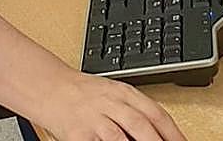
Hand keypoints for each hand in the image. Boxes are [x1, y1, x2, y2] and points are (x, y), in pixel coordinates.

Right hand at [41, 72, 185, 140]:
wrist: (49, 86)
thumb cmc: (84, 93)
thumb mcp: (113, 95)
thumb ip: (134, 111)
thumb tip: (159, 134)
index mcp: (124, 92)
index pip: (156, 113)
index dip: (174, 133)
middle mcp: (111, 103)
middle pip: (141, 125)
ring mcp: (94, 118)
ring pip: (120, 137)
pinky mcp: (78, 132)